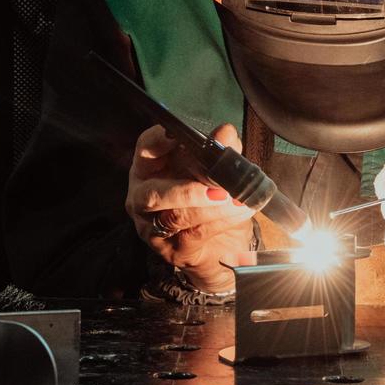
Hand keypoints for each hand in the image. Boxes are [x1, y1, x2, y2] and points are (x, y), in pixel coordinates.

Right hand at [126, 123, 255, 292]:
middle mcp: (143, 199)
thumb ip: (220, 151)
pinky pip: (195, 234)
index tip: (180, 137)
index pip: (146, 150)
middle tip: (219, 189)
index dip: (160, 141)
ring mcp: (154, 228)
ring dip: (211, 208)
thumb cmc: (211, 201)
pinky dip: (222, 221)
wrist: (222, 246)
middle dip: (187, 191)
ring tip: (237, 200)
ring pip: (176, 217)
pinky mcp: (173, 251)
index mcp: (150, 170)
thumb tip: (226, 133)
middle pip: (153, 194)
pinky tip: (241, 211)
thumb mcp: (216, 171)